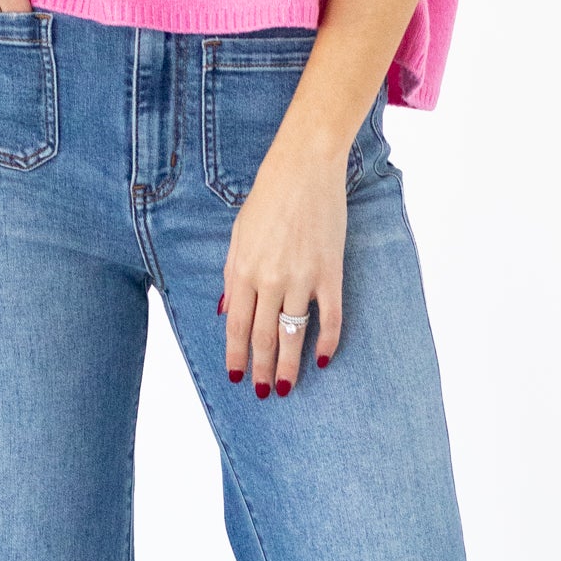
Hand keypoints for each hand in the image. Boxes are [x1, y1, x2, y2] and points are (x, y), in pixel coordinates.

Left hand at [221, 138, 347, 398]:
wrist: (303, 169)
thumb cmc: (267, 199)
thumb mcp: (238, 236)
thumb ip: (233, 275)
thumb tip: (229, 311)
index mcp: (243, 271)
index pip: (238, 326)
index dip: (237, 355)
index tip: (237, 377)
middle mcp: (270, 279)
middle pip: (265, 336)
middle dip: (262, 368)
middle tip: (264, 391)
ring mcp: (302, 277)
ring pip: (295, 334)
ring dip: (290, 364)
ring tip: (287, 386)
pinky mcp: (330, 271)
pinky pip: (331, 316)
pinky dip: (328, 341)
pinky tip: (325, 359)